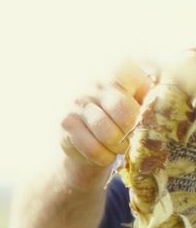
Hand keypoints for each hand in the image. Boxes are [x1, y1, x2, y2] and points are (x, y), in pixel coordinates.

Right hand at [59, 58, 151, 176]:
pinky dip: (103, 157)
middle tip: (132, 141)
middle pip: (124, 118)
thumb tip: (162, 111)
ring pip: (107, 136)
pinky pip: (91, 148)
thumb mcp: (141, 96)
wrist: (87, 122)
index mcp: (119, 70)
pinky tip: (105, 154)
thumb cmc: (122, 108)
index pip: (139, 100)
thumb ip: (152, 98)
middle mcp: (95, 82)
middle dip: (132, 136)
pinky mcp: (65, 122)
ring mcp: (77, 102)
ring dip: (118, 149)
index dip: (142, 120)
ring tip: (120, 148)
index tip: (142, 126)